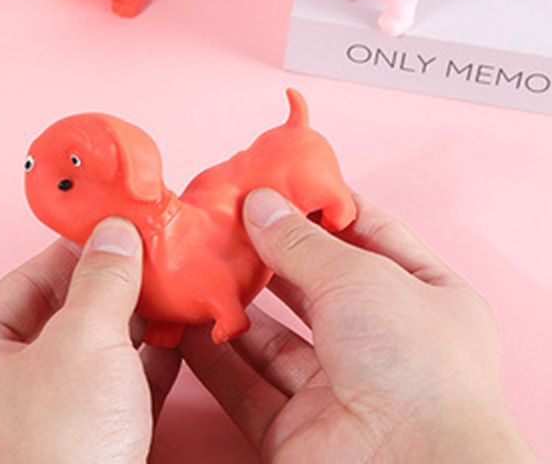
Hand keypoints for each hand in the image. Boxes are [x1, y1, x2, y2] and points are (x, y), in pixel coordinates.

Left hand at [0, 217, 180, 463]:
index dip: (77, 247)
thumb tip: (116, 229)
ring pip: (91, 348)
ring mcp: (37, 418)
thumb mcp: (84, 340)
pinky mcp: (78, 442)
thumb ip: (103, 276)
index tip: (118, 224)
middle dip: (113, 285)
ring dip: (134, 319)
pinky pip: (112, 385)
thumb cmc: (61, 446)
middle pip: (61, 311)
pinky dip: (145, 360)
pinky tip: (179, 336)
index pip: (26, 278)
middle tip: (154, 253)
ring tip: (173, 287)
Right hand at [180, 189, 537, 462]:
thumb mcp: (358, 277)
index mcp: (425, 298)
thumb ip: (300, 240)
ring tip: (196, 266)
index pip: (370, 233)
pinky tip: (186, 324)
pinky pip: (247, 384)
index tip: (277, 180)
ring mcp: (342, 389)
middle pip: (314, 284)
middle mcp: (385, 343)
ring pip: (274, 337)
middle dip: (268, 252)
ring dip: (234, 304)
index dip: (323, 205)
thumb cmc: (412, 365)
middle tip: (222, 220)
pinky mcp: (298, 430)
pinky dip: (215, 356)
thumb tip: (258, 202)